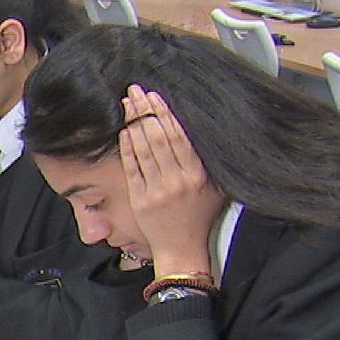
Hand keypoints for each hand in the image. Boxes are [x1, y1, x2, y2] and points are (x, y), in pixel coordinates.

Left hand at [119, 85, 226, 274]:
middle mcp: (177, 181)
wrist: (182, 248)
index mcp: (197, 175)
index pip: (178, 137)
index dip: (164, 114)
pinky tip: (123, 131)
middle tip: (136, 91)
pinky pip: (132, 168)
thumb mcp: (216, 189)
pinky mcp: (140, 199)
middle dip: (145, 112)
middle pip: (158, 138)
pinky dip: (127, 148)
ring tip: (127, 104)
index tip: (155, 96)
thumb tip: (203, 131)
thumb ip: (210, 162)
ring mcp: (157, 190)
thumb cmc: (200, 217)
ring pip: (143, 150)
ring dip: (133, 124)